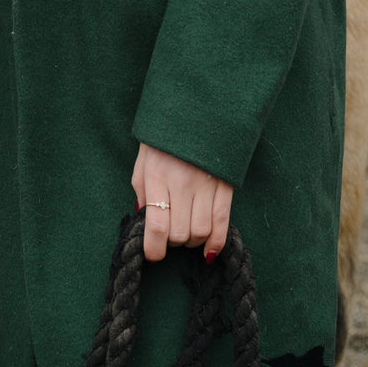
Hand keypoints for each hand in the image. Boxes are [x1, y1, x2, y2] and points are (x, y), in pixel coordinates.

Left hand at [132, 144, 233, 263]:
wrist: (194, 111)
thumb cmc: (163, 140)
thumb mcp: (143, 162)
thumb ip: (142, 192)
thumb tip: (145, 222)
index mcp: (157, 174)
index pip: (157, 226)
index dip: (154, 249)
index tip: (152, 255)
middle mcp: (182, 182)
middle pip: (179, 234)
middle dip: (171, 243)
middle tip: (168, 234)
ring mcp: (206, 184)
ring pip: (200, 233)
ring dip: (191, 242)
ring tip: (185, 232)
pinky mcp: (225, 185)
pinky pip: (223, 223)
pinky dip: (216, 243)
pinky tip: (208, 251)